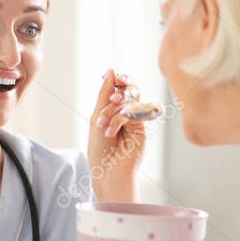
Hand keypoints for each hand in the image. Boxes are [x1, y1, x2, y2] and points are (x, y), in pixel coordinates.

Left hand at [88, 69, 145, 200]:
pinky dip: (119, 119)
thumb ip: (105, 94)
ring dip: (114, 110)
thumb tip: (111, 70)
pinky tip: (110, 131)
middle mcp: (127, 113)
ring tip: (102, 123)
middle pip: (130, 90)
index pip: (121, 87)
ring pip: (132, 101)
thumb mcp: (97, 117)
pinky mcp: (142, 129)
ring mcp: (136, 121)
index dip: (119, 79)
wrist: (106, 170)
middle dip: (120, 91)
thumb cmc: (98, 148)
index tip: (113, 76)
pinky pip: (134, 113)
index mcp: (115, 109)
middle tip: (112, 99)